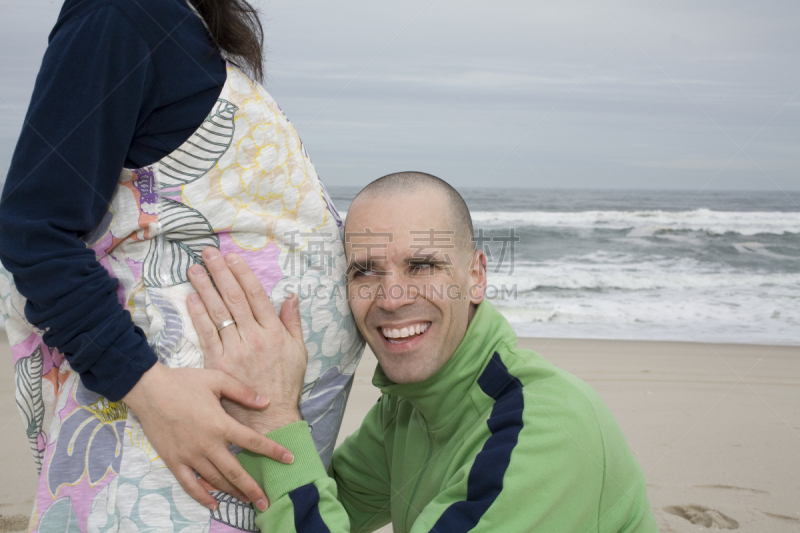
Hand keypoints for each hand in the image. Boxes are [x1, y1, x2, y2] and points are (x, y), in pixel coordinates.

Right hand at [122, 363, 291, 511]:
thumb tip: (266, 402)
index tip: (289, 459)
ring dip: (233, 492)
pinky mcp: (174, 461)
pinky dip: (202, 496)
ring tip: (247, 501)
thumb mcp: (218, 380)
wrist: (149, 390)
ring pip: (216, 480)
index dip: (273, 451)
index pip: (253, 442)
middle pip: (236, 472)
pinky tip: (214, 504)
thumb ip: (243, 392)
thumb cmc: (184, 382)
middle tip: (267, 502)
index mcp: (221, 424)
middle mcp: (208, 444)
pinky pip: (190, 484)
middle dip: (253, 488)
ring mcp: (190, 455)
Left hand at [186, 247, 307, 434]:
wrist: (271, 419)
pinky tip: (191, 299)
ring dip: (205, 288)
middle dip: (220, 273)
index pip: (256, 295)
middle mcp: (255, 337)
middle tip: (207, 254)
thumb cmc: (286, 385)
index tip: (232, 258)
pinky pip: (207, 334)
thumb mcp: (299, 351)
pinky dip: (198, 315)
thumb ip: (293, 322)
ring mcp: (235, 350)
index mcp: (274, 332)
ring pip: (218, 313)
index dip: (242, 274)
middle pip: (234, 298)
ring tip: (194, 269)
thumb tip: (291, 296)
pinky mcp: (219, 364)